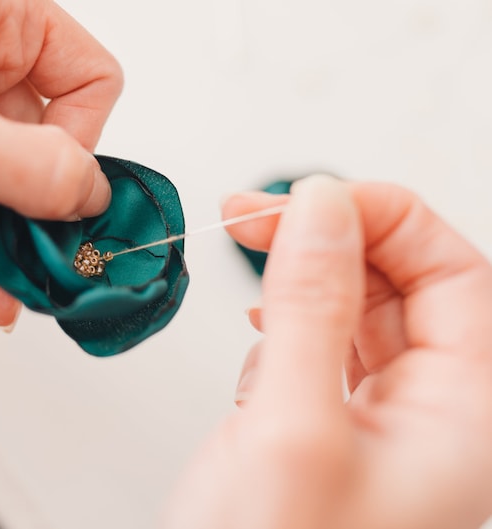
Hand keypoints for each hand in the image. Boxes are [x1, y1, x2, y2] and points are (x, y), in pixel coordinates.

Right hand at [164, 176, 491, 528]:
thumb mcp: (290, 426)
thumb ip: (312, 304)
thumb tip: (320, 204)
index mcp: (468, 419)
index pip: (459, 276)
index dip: (387, 219)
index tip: (308, 199)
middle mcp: (437, 420)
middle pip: (409, 286)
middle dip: (334, 239)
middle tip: (256, 216)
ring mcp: (382, 428)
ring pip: (362, 314)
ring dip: (306, 280)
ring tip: (251, 263)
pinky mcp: (330, 433)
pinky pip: (325, 350)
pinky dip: (288, 327)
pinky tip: (261, 334)